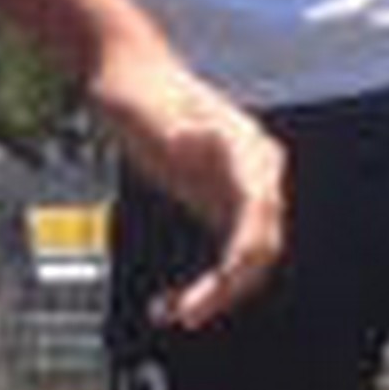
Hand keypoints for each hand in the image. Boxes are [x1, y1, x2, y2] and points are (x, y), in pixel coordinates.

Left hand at [90, 57, 286, 327]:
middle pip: (260, 249)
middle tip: (185, 315)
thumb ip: (186, 132)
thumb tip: (208, 137)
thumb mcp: (160, 115)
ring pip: (244, 260)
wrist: (128, 74)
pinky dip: (202, 283)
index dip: (239, 264)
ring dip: (214, 292)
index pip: (260, 222)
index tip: (213, 292)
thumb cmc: (142, 94)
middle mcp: (257, 173)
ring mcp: (240, 190)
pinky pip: (223, 256)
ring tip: (167, 312)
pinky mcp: (219, 204)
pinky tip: (164, 302)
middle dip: (227, 288)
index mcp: (251, 152)